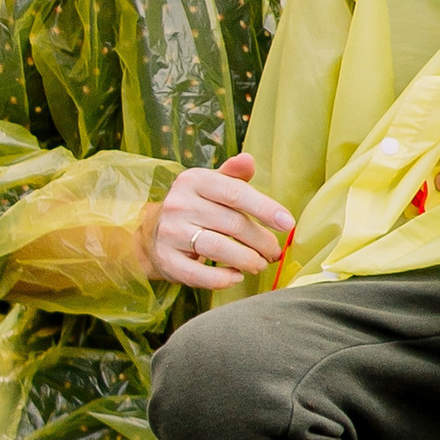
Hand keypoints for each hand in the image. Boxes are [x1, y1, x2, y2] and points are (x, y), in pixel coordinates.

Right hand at [139, 152, 293, 291]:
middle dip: (261, 240)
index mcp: (193, 180)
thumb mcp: (211, 185)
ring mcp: (170, 233)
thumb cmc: (194, 207)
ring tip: (260, 264)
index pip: (235, 192)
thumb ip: (233, 176)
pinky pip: (199, 274)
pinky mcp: (166, 260)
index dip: (265, 208)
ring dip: (247, 260)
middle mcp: (179, 204)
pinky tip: (237, 277)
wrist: (151, 233)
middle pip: (232, 223)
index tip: (288, 223)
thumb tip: (249, 161)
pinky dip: (222, 278)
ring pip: (218, 248)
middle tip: (274, 252)